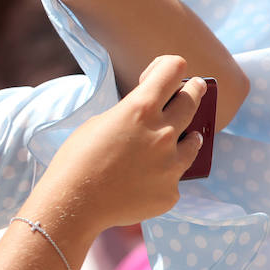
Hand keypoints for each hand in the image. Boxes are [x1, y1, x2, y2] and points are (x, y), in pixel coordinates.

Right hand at [40, 55, 206, 233]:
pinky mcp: (171, 191)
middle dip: (193, 90)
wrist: (75, 203)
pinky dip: (165, 174)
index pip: (173, 68)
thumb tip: (145, 115)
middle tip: (194, 88)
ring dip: (188, 134)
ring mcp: (171, 164)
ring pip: (195, 140)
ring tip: (186, 136)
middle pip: (192, 99)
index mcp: (141, 108)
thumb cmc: (77, 159)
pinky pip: (175, 176)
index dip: (169, 66)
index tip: (167, 73)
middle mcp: (163, 132)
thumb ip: (129, 114)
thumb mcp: (100, 122)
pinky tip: (147, 179)